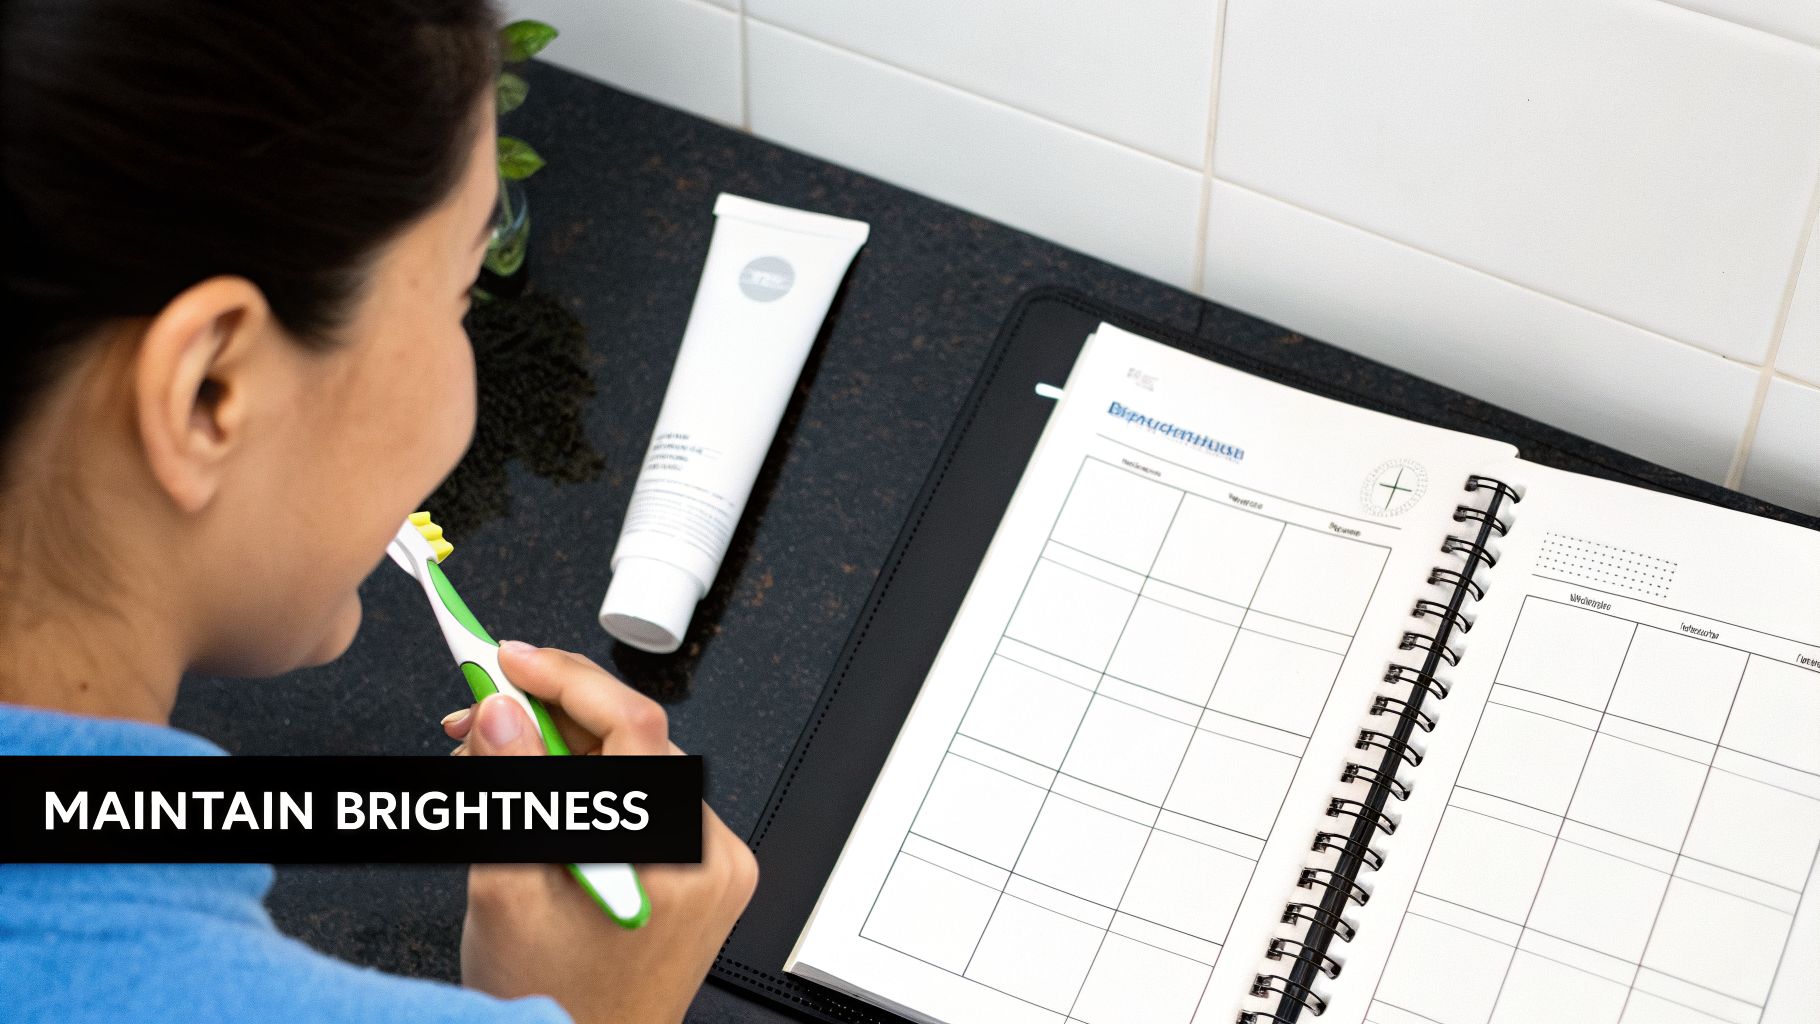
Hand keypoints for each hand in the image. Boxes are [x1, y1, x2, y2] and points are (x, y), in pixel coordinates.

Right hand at [445, 641, 756, 1023]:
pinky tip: (537, 792)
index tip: (507, 659)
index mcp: (677, 860)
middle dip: (546, 714)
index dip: (565, 678)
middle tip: (478, 710)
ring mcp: (712, 863)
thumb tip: (499, 711)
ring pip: (631, 766)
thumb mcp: (508, 891)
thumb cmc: (552, 1006)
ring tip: (493, 758)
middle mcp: (712, 855)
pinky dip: (587, 784)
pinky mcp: (699, 870)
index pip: (634, 726)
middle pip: (631, 741)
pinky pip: (642, 799)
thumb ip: (508, 792)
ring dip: (560, 749)